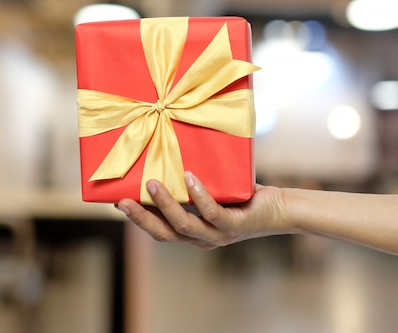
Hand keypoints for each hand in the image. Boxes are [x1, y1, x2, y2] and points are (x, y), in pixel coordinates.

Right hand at [116, 171, 288, 249]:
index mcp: (194, 233)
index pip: (160, 230)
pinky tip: (189, 178)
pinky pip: (212, 213)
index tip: (119, 202)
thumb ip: (191, 186)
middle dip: (142, 218)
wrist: (278, 209)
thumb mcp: (211, 191)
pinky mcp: (235, 225)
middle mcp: (203, 238)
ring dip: (166, 205)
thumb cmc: (242, 197)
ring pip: (185, 226)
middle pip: (165, 234)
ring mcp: (218, 234)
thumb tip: (168, 158)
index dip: (140, 219)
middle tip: (122, 201)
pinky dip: (199, 196)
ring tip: (152, 183)